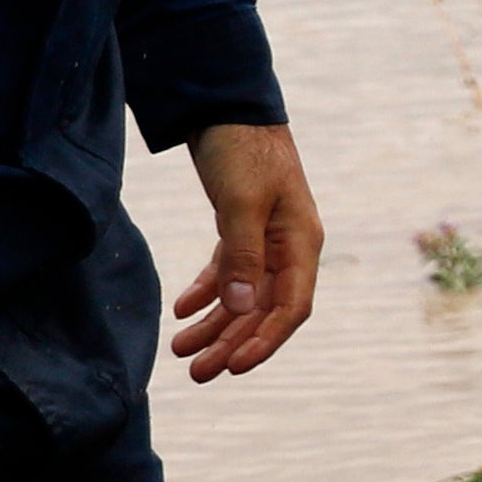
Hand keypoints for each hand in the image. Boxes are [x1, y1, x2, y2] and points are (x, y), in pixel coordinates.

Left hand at [170, 120, 321, 378]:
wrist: (229, 107)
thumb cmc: (244, 152)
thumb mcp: (242, 203)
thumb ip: (242, 256)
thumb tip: (239, 310)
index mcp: (300, 243)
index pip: (290, 307)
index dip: (265, 341)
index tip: (235, 368)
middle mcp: (288, 248)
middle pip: (263, 309)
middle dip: (232, 343)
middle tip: (198, 373)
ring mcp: (267, 239)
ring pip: (242, 296)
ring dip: (215, 325)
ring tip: (181, 351)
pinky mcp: (242, 228)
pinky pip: (227, 273)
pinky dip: (206, 293)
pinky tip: (181, 310)